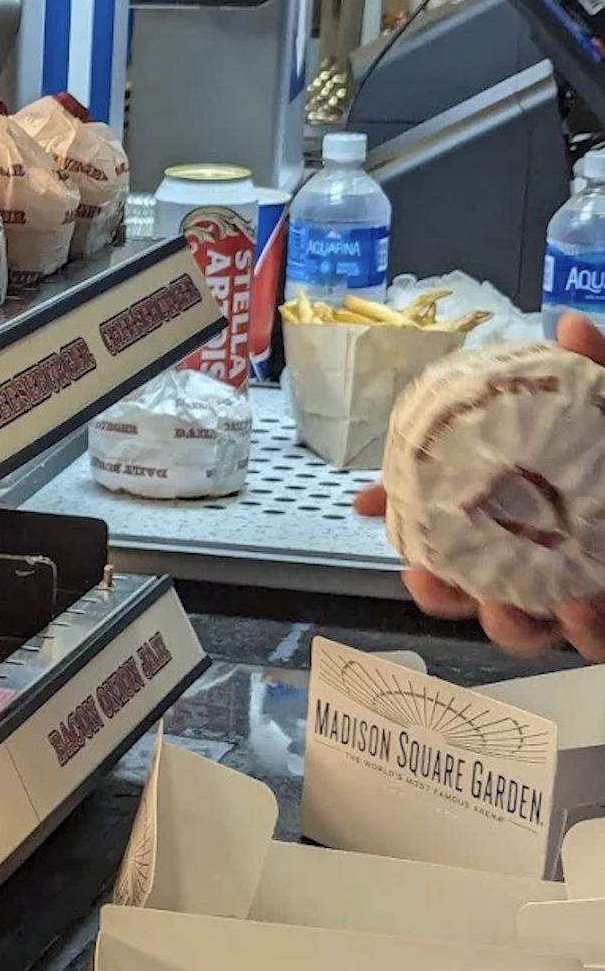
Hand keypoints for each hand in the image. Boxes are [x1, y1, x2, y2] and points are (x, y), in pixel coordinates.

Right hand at [355, 312, 604, 659]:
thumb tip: (567, 327)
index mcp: (544, 516)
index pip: (466, 535)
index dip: (421, 532)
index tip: (387, 522)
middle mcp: (562, 561)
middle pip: (480, 593)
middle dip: (444, 595)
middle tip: (429, 573)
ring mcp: (594, 595)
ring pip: (529, 632)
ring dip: (505, 624)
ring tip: (503, 602)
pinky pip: (596, 643)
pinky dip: (582, 629)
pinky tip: (578, 601)